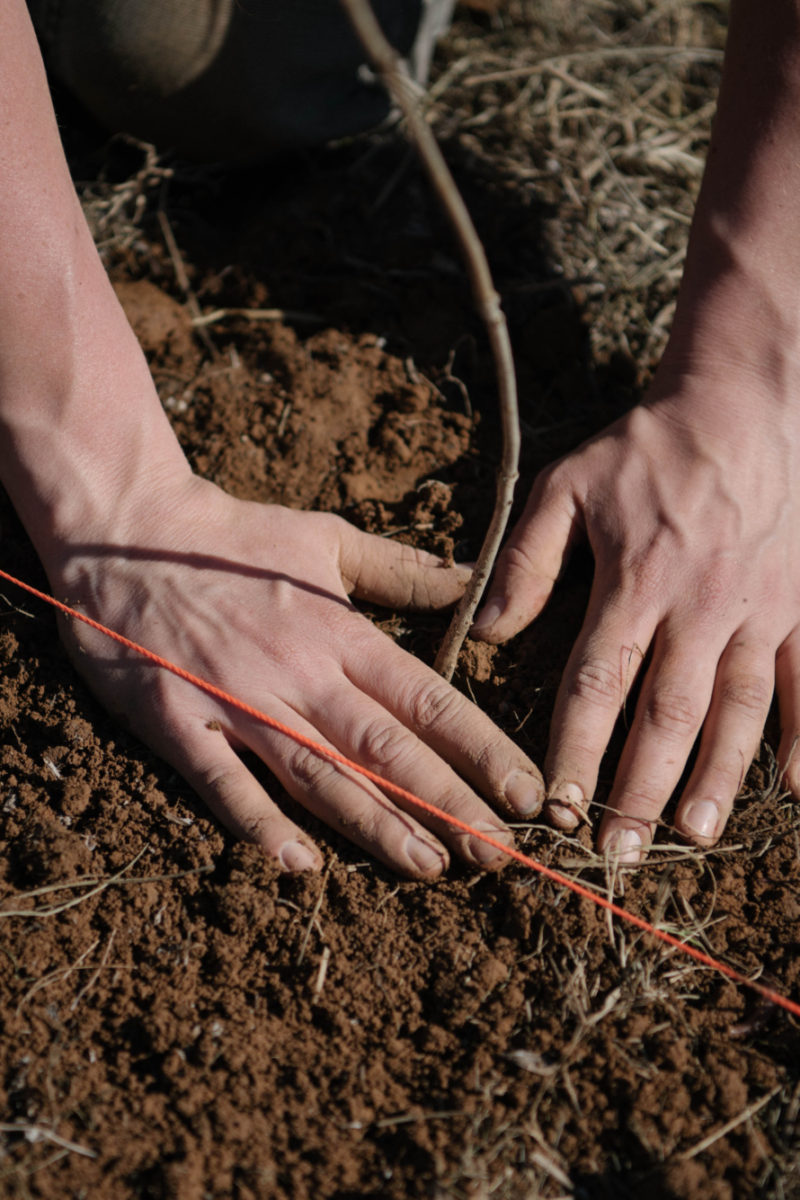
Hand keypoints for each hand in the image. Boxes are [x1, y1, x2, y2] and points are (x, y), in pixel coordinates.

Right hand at [52, 476, 542, 874]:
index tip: (527, 795)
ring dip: (378, 826)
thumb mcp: (326, 540)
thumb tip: (471, 582)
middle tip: (499, 857)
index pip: (428, 700)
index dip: (482, 750)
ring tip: (431, 869)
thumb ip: (401, 569)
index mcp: (341, 633)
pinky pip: (223, 783)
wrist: (126, 531)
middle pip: (387, 750)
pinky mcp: (178, 723)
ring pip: (320, 775)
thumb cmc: (234, 538)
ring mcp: (238, 701)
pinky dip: (260, 824)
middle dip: (450, 805)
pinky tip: (300, 866)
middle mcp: (300, 673)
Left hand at [472, 366, 799, 861]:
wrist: (745, 402)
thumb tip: (487, 630)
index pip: (597, 684)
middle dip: (640, 789)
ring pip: (737, 710)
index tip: (557, 807)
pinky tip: (796, 786)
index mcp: (636, 583)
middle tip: (621, 851)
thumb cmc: (649, 446)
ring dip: (716, 777)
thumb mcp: (567, 485)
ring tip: (695, 836)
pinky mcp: (799, 605)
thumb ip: (526, 561)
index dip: (575, 750)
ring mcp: (758, 610)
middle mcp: (699, 608)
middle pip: (666, 714)